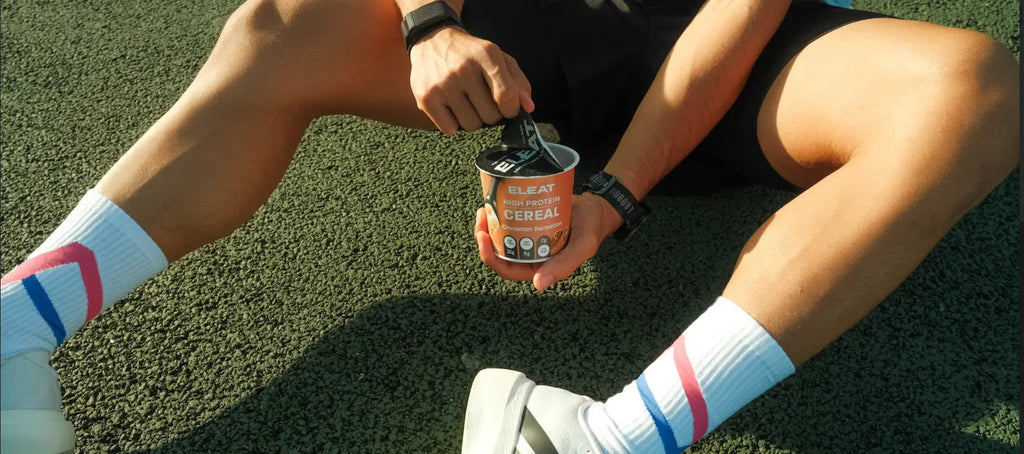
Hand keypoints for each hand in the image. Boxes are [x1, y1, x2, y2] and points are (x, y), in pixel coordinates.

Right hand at [409, 27, 533, 133]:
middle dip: (492, 114)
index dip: (511, 110)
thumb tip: (529, 108)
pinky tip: (452, 107)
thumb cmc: (472, 55)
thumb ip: (519, 82)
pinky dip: (454, 123)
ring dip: (473, 119)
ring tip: (467, 102)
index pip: (507, 97)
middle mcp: (463, 69)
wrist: (432, 41)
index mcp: (486, 55)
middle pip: (491, 116)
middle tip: (482, 101)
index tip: (507, 107)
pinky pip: (450, 129)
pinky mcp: (425, 98)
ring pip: (472, 125)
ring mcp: (442, 84)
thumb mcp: (499, 58)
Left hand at [474, 193, 622, 290]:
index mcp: (540, 268)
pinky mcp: (527, 226)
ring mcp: (527, 241)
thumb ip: (565, 265)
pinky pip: (507, 225)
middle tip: (482, 215)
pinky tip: (493, 203)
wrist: (596, 207)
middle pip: (499, 254)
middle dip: (484, 238)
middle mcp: (530, 257)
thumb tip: (538, 285)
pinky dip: (498, 216)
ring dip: (488, 226)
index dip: (491, 257)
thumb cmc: (591, 227)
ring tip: (484, 208)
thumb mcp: (583, 245)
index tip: (483, 236)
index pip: (508, 270)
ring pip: (500, 239)